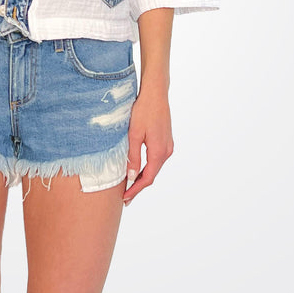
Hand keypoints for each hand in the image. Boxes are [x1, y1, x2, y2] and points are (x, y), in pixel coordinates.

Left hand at [122, 84, 173, 205]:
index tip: (125, 198)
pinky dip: (147, 166)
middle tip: (126, 196)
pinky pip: (156, 159)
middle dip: (138, 186)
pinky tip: (138, 168)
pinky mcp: (166, 140)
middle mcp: (166, 151)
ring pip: (154, 167)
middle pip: (152, 175)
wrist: (155, 94)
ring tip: (129, 184)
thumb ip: (133, 157)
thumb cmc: (143, 111)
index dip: (135, 190)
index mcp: (159, 152)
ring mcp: (168, 145)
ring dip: (143, 176)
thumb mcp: (134, 135)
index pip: (147, 179)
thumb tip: (131, 177)